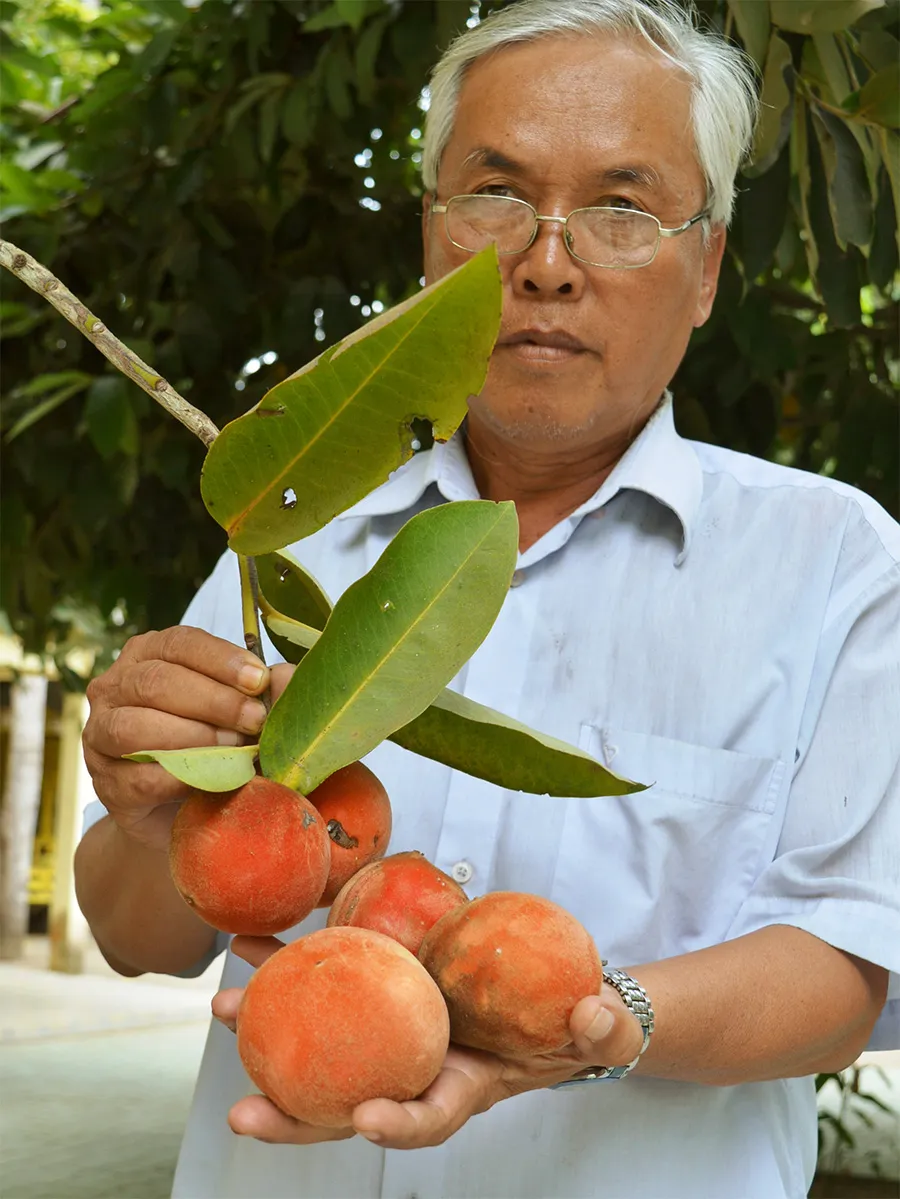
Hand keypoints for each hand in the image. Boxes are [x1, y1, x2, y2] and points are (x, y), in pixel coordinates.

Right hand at [83, 627, 293, 850]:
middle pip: (156, 682)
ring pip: (135, 727)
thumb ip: (261, 691)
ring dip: (192, 738)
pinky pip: (137, 778)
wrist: (179, 808)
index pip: (179, 642)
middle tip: (254, 721)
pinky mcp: (105, 782)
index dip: (221, 659)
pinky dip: (178, 778)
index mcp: (148, 654)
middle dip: (214, 701)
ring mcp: (100, 735)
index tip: (259, 680)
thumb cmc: (213, 743)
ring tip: (234, 751)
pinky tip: (209, 780)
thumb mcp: (240, 711)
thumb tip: (287, 676)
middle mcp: (115, 687)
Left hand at [213, 936, 644, 1148]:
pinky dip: (293, 964)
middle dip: (293, 1114)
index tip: (367, 1119)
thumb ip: (600, 1028)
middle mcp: (414, 1064)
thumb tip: (593, 1011)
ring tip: (222, 1005)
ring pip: (323, 1039)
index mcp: (464, 1085)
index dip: (399, 1123)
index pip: (428, 1116)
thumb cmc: (573, 1025)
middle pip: (348, 1099)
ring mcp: (392, 1026)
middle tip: (243, 1113)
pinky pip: (333, 979)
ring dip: (268, 1025)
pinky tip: (255, 941)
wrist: (549, 998)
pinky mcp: (384, 984)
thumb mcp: (597, 1029)